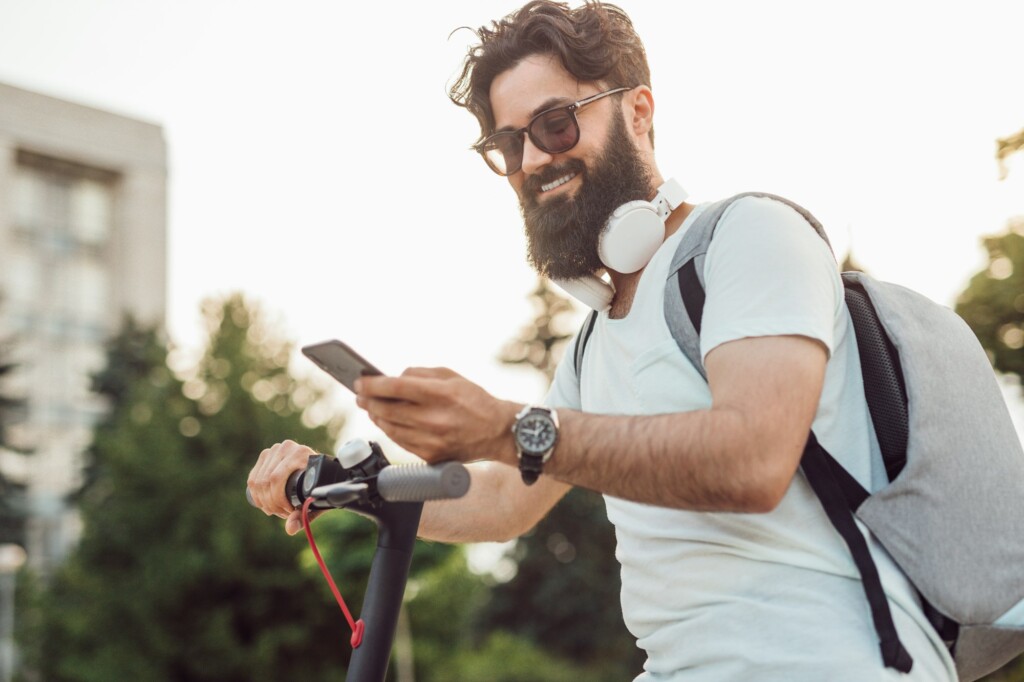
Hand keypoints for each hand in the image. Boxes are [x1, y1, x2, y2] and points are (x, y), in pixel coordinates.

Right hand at [247, 439, 320, 535]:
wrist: (323, 471)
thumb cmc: (320, 487)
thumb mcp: (316, 502)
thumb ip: (304, 516)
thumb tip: (290, 528)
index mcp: (301, 453)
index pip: (276, 478)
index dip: (278, 500)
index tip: (288, 512)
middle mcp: (287, 447)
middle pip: (265, 481)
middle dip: (271, 503)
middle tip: (282, 513)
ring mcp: (275, 449)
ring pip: (257, 481)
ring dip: (263, 501)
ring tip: (276, 509)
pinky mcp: (266, 455)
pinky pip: (252, 479)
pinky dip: (256, 495)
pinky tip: (265, 503)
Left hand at [355, 367, 520, 465]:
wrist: (498, 432)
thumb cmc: (474, 400)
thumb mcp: (452, 376)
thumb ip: (420, 373)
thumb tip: (393, 378)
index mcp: (441, 394)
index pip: (396, 387)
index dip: (373, 384)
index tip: (360, 381)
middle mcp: (435, 419)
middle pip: (388, 409)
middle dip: (368, 400)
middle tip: (360, 395)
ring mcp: (432, 441)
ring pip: (391, 428)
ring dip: (376, 416)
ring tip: (371, 407)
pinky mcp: (431, 456)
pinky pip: (401, 442)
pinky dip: (391, 430)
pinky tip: (387, 422)